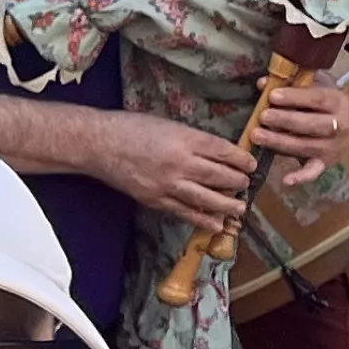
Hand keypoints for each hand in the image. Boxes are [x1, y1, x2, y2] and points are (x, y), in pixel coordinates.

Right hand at [93, 111, 258, 224]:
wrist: (97, 143)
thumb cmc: (132, 128)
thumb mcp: (168, 124)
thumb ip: (193, 139)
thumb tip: (219, 153)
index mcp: (184, 138)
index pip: (222, 151)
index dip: (241, 159)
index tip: (251, 164)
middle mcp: (179, 162)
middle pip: (219, 175)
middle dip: (238, 182)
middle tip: (247, 184)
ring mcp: (168, 183)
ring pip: (206, 198)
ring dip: (227, 205)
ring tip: (241, 207)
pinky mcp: (155, 199)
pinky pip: (184, 212)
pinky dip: (203, 219)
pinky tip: (217, 224)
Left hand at [246, 73, 348, 188]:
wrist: (337, 119)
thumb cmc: (317, 100)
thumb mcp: (307, 86)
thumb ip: (286, 83)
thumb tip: (262, 84)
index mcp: (338, 101)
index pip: (317, 98)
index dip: (295, 97)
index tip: (272, 96)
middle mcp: (341, 125)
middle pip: (314, 125)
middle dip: (286, 120)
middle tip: (263, 117)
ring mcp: (334, 146)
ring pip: (308, 146)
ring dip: (281, 142)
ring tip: (257, 135)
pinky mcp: (326, 162)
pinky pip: (314, 171)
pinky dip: (301, 177)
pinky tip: (287, 180)